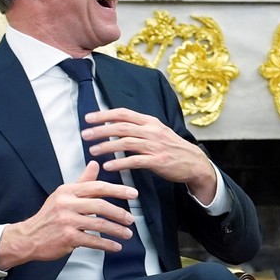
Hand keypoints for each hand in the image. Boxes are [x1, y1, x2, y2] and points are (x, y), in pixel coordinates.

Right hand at [0, 161, 137, 269]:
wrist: (28, 237)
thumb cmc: (50, 216)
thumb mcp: (64, 195)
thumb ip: (82, 181)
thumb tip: (95, 164)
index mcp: (67, 191)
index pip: (97, 187)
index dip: (118, 190)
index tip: (133, 193)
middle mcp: (66, 204)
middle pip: (100, 205)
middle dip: (119, 213)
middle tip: (131, 219)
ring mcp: (66, 221)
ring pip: (99, 224)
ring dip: (116, 230)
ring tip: (127, 234)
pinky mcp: (67, 237)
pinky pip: (93, 240)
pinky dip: (107, 244)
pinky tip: (116, 246)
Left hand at [81, 108, 217, 203]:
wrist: (194, 163)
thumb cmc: (173, 148)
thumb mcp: (159, 132)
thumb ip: (140, 128)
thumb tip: (117, 126)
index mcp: (151, 122)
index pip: (124, 113)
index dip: (104, 115)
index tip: (89, 118)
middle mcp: (152, 131)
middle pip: (121, 127)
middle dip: (100, 130)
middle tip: (85, 134)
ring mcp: (155, 146)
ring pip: (125, 143)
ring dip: (106, 146)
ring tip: (93, 151)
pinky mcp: (157, 161)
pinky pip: (135, 161)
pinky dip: (120, 163)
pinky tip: (109, 166)